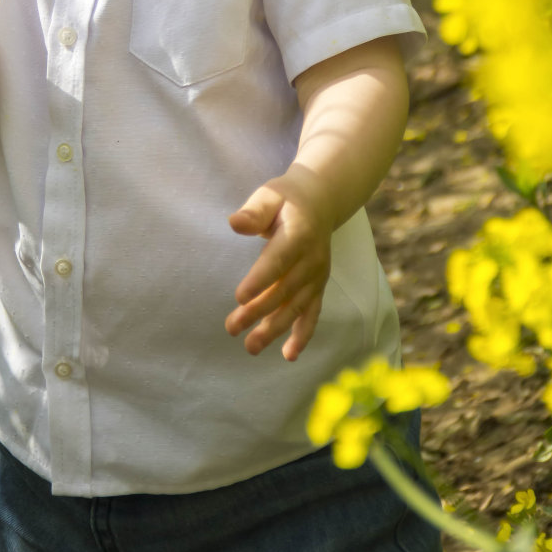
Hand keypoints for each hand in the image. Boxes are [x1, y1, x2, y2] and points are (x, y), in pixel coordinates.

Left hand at [224, 164, 332, 361]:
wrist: (319, 202)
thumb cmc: (286, 199)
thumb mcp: (269, 196)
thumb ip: (254, 212)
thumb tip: (234, 223)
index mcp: (298, 235)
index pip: (278, 261)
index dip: (260, 280)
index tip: (240, 297)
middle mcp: (311, 260)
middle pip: (283, 290)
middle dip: (258, 312)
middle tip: (232, 328)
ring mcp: (317, 276)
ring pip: (295, 307)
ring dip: (274, 329)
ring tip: (251, 347)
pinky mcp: (318, 287)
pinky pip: (312, 314)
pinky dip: (303, 335)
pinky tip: (289, 355)